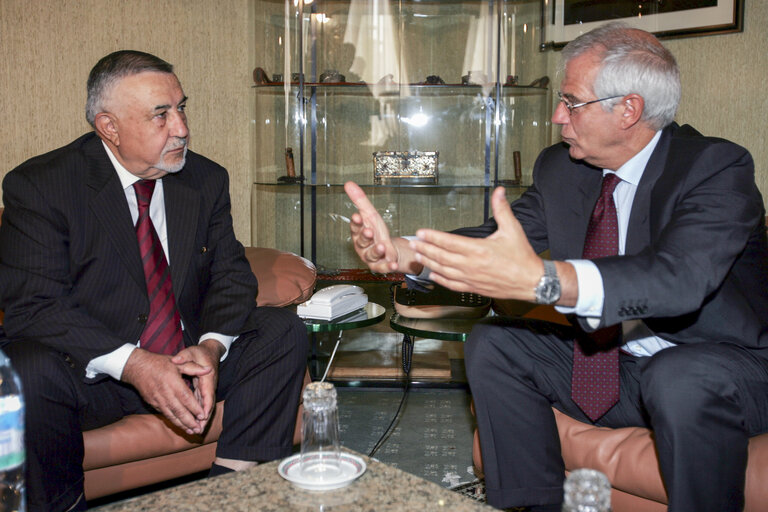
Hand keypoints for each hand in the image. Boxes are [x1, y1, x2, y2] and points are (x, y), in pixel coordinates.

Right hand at [122, 345, 216, 434]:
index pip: (186, 398)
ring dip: (182, 425)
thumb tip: (209, 369)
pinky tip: (180, 425)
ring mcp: (158, 400)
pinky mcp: (153, 403)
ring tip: (191, 431)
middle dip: (190, 422)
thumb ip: (194, 367)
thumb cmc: (159, 363)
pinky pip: (165, 414)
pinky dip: (173, 421)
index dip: (194, 408)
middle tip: (199, 430)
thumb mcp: (177, 362)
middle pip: (179, 410)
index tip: (203, 416)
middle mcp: (165, 393)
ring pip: (171, 415)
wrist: (137, 367)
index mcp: (173, 382)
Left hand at [172, 339, 223, 425]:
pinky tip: (193, 422)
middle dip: (203, 418)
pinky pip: (201, 404)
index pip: (207, 394)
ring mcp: (207, 388)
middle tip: (198, 431)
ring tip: (195, 431)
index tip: (202, 417)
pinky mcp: (203, 390)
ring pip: (205, 406)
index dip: (205, 407)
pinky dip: (198, 413)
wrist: (210, 350)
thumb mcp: (191, 351)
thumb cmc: (199, 352)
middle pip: (207, 404)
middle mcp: (209, 385)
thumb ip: (183, 357)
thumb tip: (175, 360)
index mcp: (207, 377)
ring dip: (201, 419)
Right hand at [344, 181, 419, 273]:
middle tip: (369, 231)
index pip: (355, 227)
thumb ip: (360, 201)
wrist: (390, 250)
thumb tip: (348, 183)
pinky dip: (387, 266)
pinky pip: (382, 267)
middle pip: (361, 242)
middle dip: (365, 237)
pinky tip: (393, 264)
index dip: (356, 223)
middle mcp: (362, 246)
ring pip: (371, 255)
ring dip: (377, 250)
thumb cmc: (377, 232)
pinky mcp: (380, 266)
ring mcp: (370, 257)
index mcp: (358, 233)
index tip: (357, 217)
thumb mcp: (371, 214)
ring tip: (382, 246)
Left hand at [409, 186, 542, 299]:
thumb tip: (498, 191)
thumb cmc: (522, 257)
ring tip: (418, 256)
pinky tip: (433, 275)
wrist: (532, 282)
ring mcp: (471, 278)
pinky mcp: (474, 288)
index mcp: (479, 249)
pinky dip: (440, 280)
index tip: (421, 232)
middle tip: (414, 243)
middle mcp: (471, 265)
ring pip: (444, 271)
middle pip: (442, 257)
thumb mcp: (513, 229)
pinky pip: (452, 285)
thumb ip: (502, 209)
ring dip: (429, 263)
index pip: (449, 242)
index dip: (433, 237)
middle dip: (426, 249)